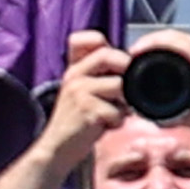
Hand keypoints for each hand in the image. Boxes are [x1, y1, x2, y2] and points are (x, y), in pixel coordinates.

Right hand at [30, 33, 133, 159]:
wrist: (57, 148)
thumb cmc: (77, 122)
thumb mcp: (83, 92)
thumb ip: (100, 77)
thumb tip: (132, 70)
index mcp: (75, 68)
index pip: (90, 40)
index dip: (111, 47)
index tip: (121, 66)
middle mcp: (74, 74)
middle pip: (108, 55)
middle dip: (126, 71)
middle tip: (127, 92)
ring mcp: (78, 91)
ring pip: (118, 85)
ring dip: (124, 104)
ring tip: (114, 114)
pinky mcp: (86, 110)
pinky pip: (116, 111)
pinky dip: (117, 122)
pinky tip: (105, 127)